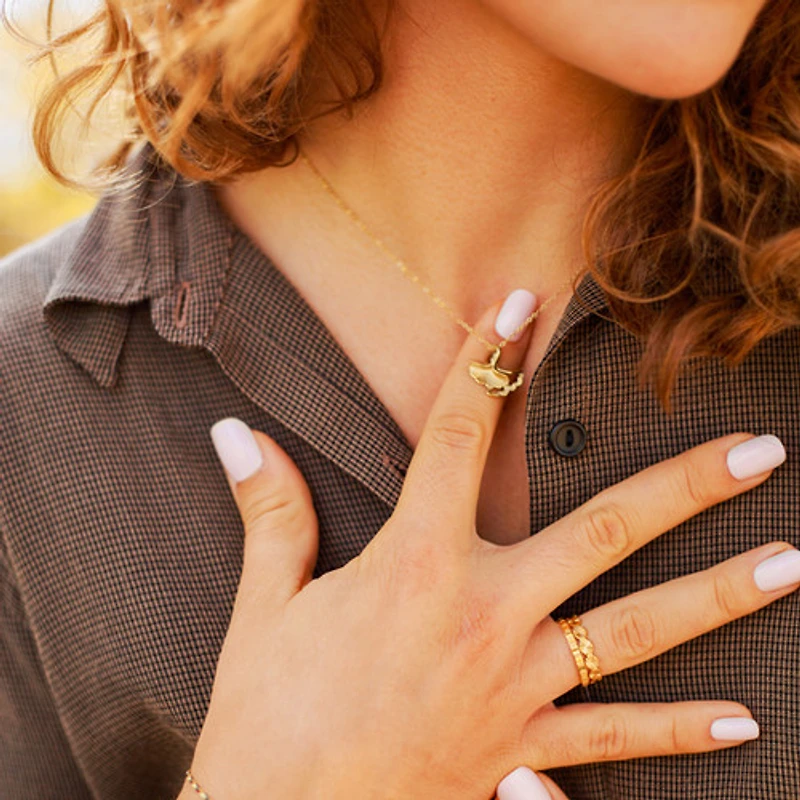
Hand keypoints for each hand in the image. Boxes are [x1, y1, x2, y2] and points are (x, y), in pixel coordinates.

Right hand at [188, 296, 792, 799]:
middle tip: (761, 450)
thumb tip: (233, 434)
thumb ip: (269, 514)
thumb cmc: (269, 716)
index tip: (521, 306)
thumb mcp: (264, 608)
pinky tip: (743, 719)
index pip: (457, 437)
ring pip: (635, 631)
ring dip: (717, 596)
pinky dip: (680, 730)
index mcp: (414, 566)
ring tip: (790, 563)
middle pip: (601, 532)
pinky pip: (616, 737)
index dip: (486, 363)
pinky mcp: (526, 750)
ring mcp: (516, 686)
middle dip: (684, 485)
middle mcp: (483, 615)